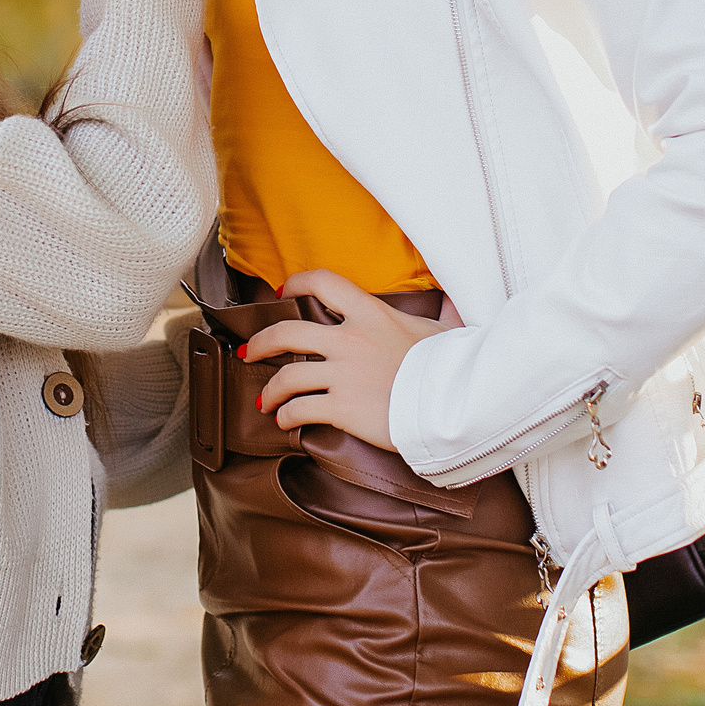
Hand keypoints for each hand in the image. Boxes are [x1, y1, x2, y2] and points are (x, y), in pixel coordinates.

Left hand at [239, 269, 456, 451]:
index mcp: (371, 313)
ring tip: (264, 401)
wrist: (453, 404)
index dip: (298, 283)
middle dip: (261, 342)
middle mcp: (349, 339)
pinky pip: (300, 410)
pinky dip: (286, 417)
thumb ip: (441, 314)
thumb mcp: (444, 331)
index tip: (284, 292)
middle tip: (250, 351)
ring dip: (270, 391)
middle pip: (287, 333)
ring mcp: (343, 374)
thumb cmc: (451, 367)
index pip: (324, 283)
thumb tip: (454, 301)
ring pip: (287, 378)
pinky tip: (285, 422)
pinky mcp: (342, 408)